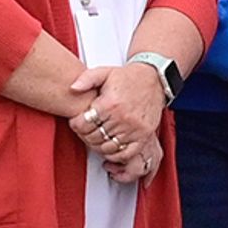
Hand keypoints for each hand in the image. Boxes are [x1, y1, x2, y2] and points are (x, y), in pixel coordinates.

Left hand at [67, 58, 168, 176]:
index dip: (75, 125)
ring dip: (99, 145)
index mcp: (110, 103)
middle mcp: (122, 118)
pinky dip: (116, 155)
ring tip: (97, 137)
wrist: (154, 79)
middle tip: (86, 130)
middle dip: (85, 135)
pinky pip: (126, 153)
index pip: (83, 124)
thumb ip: (86, 79)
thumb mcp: (105, 72)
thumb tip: (72, 88)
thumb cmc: (128, 77)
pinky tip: (111, 148)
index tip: (77, 122)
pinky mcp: (144, 135)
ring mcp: (134, 128)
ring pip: (107, 147)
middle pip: (93, 137)